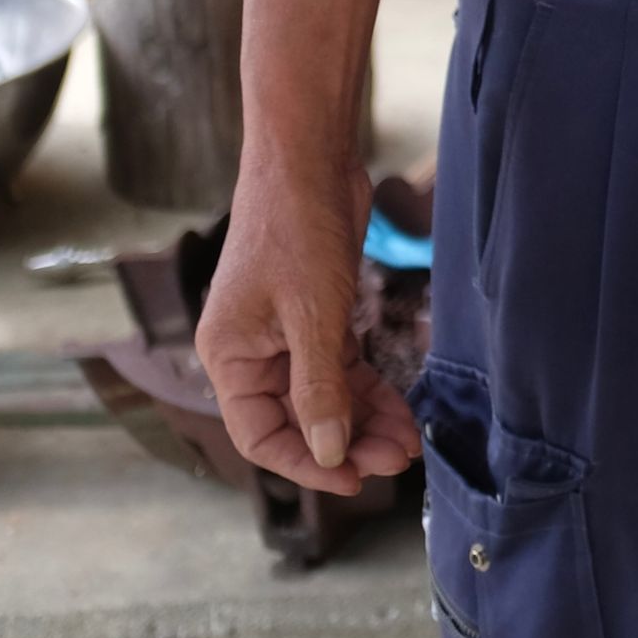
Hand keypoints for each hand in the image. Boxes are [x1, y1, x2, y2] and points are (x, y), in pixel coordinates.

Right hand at [197, 151, 420, 497]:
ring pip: (326, 397)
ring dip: (365, 421)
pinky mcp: (317, 316)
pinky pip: (341, 369)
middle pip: (299, 420)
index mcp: (229, 358)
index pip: (262, 435)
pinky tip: (401, 410)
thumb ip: (320, 388)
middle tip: (398, 460)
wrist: (310, 158)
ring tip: (408, 444)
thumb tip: (330, 453)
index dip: (306, 464)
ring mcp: (285, 335)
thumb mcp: (311, 316)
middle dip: (348, 442)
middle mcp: (252, 353)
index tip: (355, 479)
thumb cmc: (296, 228)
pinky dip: (369, 389)